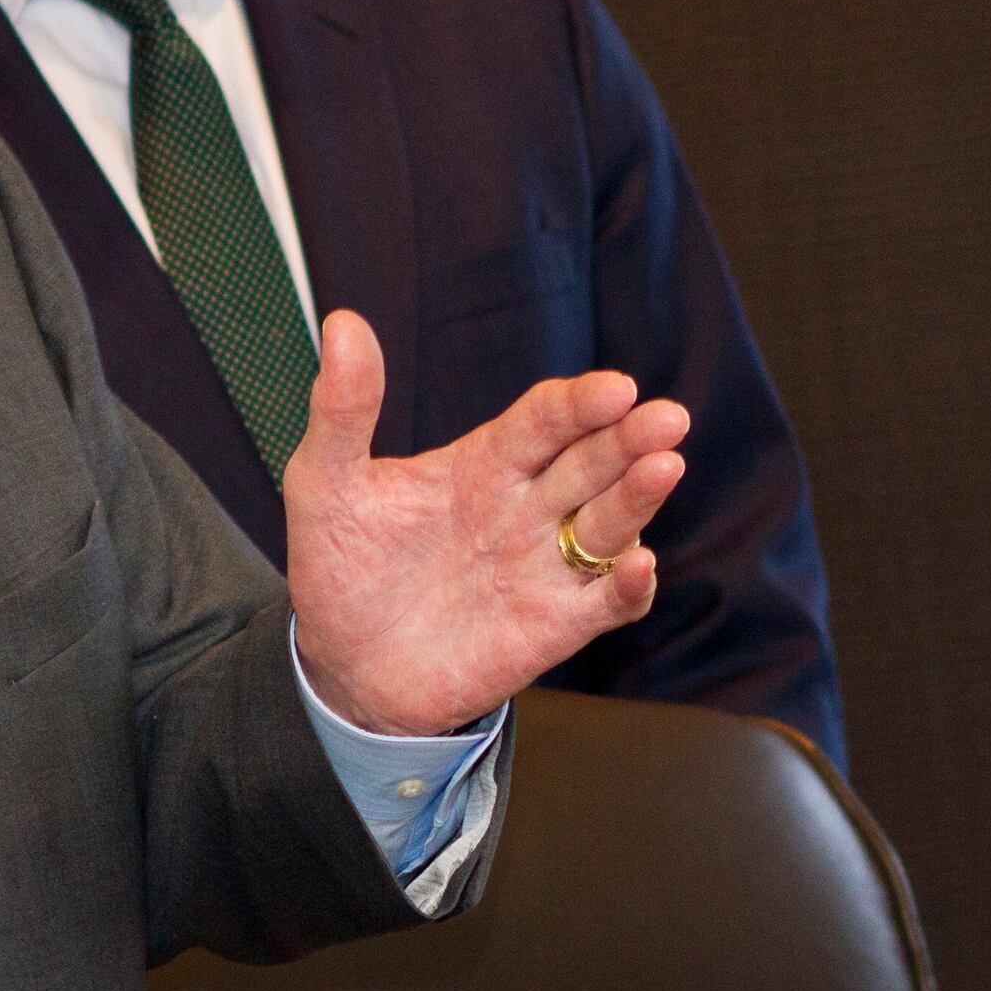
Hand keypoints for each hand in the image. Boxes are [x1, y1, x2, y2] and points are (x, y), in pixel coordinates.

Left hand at [284, 312, 688, 736]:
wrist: (341, 668)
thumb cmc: (340, 568)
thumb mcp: (326, 483)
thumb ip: (343, 409)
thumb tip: (344, 322)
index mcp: (484, 463)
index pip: (546, 420)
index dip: (580, 403)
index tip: (615, 389)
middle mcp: (527, 509)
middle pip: (591, 462)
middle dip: (629, 438)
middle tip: (665, 418)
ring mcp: (544, 567)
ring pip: (610, 523)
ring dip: (640, 497)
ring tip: (664, 467)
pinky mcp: (554, 627)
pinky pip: (605, 602)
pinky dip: (629, 586)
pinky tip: (638, 565)